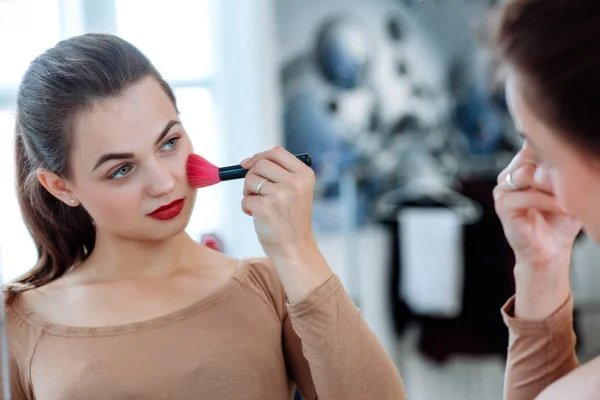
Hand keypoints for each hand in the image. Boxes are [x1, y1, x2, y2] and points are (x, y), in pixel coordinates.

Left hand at [240, 146, 316, 259]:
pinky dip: (247, 207)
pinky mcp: (265, 208)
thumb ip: (279, 173)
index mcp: (304, 175)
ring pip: (250, 180)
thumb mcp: (296, 190)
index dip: (259, 156)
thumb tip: (246, 162)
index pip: (276, 152)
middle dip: (252, 176)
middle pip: (260, 164)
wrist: (294, 247)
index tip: (248, 165)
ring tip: (260, 205)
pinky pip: (245, 199)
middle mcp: (294, 182)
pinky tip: (258, 217)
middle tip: (256, 192)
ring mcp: (280, 195)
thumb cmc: (291, 218)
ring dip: (249, 193)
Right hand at [494, 143, 581, 268]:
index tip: (571, 160)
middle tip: (572, 182)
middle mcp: (511, 173)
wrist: (550, 250)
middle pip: (530, 154)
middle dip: (555, 168)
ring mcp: (503, 188)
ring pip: (527, 173)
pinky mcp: (503, 205)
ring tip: (569, 197)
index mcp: (524, 165)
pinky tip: (563, 208)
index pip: (534, 143)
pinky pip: (527, 196)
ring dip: (552, 185)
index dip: (552, 148)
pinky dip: (548, 202)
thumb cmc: (560, 220)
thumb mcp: (569, 189)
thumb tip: (574, 151)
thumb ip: (564, 170)